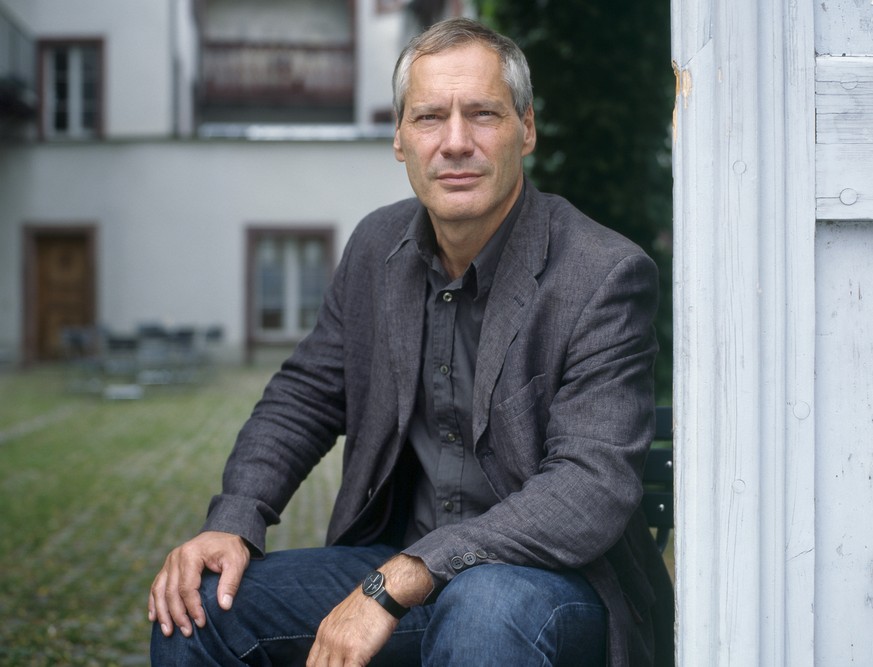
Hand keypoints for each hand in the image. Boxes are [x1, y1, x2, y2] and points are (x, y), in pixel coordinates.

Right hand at [148, 530, 250, 637]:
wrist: (224, 534)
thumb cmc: (231, 549)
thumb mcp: (237, 561)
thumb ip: (231, 582)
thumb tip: (224, 606)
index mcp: (191, 554)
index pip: (187, 587)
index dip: (193, 608)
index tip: (201, 623)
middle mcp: (176, 557)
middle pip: (171, 592)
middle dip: (178, 615)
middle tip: (187, 632)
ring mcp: (169, 561)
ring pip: (159, 590)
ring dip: (163, 613)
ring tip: (168, 632)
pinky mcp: (168, 566)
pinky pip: (156, 585)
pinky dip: (154, 602)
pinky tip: (154, 617)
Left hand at [306, 554, 432, 665]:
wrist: (382, 593)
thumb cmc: (369, 604)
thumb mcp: (343, 616)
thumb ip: (337, 633)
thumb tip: (339, 649)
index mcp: (324, 631)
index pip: (312, 662)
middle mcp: (328, 639)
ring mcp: (340, 646)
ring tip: (353, 666)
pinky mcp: (354, 652)